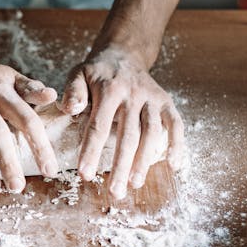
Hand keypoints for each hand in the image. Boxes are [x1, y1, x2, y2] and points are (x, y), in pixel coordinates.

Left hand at [60, 45, 184, 199]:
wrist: (124, 54)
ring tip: (135, 184)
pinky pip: (175, 123)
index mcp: (109, 89)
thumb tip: (70, 109)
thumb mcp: (78, 74)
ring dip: (145, 160)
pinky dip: (177, 143)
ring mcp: (152, 98)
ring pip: (151, 132)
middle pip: (128, 134)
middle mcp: (134, 94)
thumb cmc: (97, 73)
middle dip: (121, 165)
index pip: (99, 125)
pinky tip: (173, 165)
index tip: (85, 174)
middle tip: (115, 191)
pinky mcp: (166, 102)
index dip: (91, 151)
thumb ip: (73, 91)